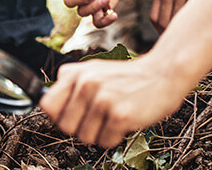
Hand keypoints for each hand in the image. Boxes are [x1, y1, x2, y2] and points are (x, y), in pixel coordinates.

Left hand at [41, 56, 192, 147]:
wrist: (164, 74)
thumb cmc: (129, 77)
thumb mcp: (94, 71)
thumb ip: (71, 85)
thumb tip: (48, 108)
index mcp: (76, 73)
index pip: (47, 106)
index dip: (59, 115)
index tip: (73, 115)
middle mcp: (87, 84)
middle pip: (65, 127)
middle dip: (81, 128)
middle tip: (98, 118)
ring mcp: (103, 100)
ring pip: (85, 137)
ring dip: (100, 133)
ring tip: (113, 117)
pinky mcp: (119, 115)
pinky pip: (105, 141)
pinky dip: (115, 137)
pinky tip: (124, 120)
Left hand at [152, 0, 211, 29]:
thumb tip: (171, 19)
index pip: (155, 18)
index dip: (160, 30)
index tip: (169, 35)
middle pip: (164, 23)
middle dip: (171, 34)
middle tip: (182, 39)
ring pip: (177, 21)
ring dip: (183, 30)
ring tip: (191, 34)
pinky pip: (191, 13)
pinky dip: (194, 21)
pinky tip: (200, 23)